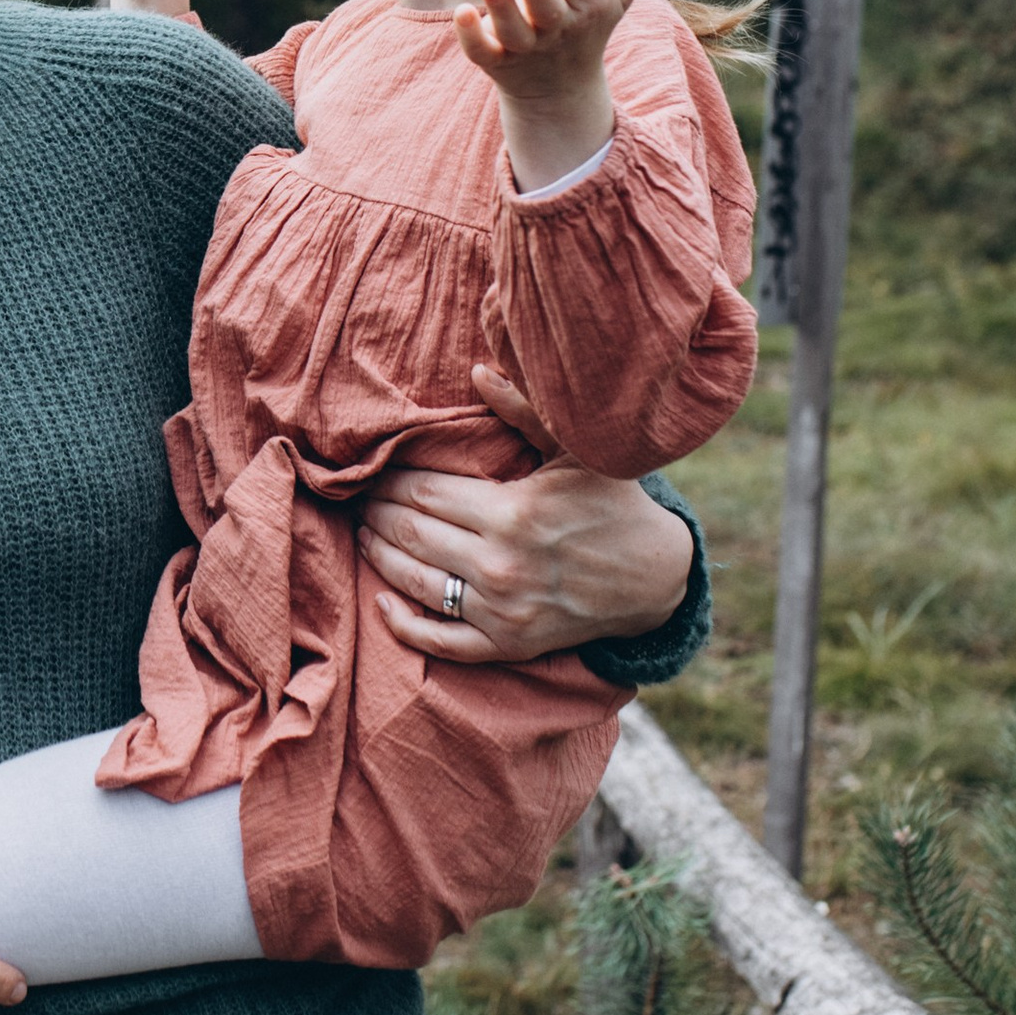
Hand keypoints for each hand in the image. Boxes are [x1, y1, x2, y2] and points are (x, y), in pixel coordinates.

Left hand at [358, 369, 691, 661]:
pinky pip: (442, 642)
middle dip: (377, 512)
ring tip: (362, 532)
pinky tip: (381, 601)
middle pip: (411, 533)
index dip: (389, 479)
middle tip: (359, 496)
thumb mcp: (574, 450)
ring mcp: (503, 610)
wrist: (656, 577)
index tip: (373, 468)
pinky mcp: (508, 644)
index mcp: (511, 512)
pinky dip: (404, 625)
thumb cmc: (611, 503)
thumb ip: (521, 410)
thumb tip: (475, 370)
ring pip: (415, 582)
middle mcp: (500, 565)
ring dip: (379, 556)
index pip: (422, 492)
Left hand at [453, 0, 674, 190]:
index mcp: (586, 4)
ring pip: (513, 31)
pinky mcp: (497, 63)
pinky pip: (482, 53)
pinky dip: (471, 36)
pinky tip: (459, 12)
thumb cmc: (587, 21)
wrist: (562, 88)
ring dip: (500, 8)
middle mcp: (557, 27)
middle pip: (546, 7)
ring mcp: (526, 48)